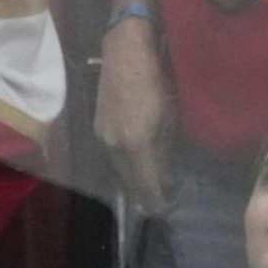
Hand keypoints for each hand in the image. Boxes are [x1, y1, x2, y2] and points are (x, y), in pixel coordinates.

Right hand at [94, 16, 174, 214]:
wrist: (125, 56)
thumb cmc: (155, 82)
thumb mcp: (170, 117)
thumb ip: (164, 150)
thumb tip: (163, 177)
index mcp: (136, 145)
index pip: (146, 184)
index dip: (155, 201)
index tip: (164, 211)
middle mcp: (115, 148)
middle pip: (129, 181)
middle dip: (143, 194)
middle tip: (156, 204)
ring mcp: (103, 140)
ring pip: (119, 169)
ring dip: (133, 178)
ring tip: (146, 186)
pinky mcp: (98, 131)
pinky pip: (113, 156)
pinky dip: (125, 163)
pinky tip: (133, 162)